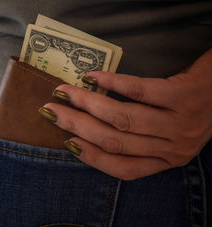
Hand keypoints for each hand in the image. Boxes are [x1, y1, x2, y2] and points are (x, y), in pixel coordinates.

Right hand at [44, 48, 211, 179]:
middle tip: (50, 110)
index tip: (65, 140)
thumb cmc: (193, 106)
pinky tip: (93, 76)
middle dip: (76, 126)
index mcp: (167, 159)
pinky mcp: (186, 96)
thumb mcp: (168, 132)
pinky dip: (112, 83)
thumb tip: (90, 129)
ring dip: (86, 104)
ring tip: (64, 91)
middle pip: (114, 141)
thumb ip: (139, 136)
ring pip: (123, 118)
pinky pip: (140, 91)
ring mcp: (182, 123)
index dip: (89, 156)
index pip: (121, 168)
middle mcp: (175, 148)